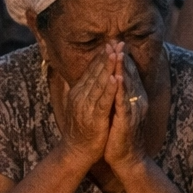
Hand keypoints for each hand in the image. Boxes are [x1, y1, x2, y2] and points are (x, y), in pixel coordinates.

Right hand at [51, 42, 119, 163]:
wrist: (76, 152)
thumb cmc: (83, 130)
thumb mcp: (83, 105)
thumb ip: (86, 90)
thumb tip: (91, 76)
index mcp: (79, 92)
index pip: (91, 70)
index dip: (102, 56)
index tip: (112, 42)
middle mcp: (80, 96)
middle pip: (95, 72)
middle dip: (107, 56)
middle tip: (117, 41)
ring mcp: (86, 107)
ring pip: (98, 83)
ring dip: (108, 68)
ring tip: (116, 53)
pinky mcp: (94, 118)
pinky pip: (102, 101)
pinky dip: (109, 89)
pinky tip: (116, 78)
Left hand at [104, 49, 148, 172]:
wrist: (128, 158)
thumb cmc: (120, 135)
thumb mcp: (119, 111)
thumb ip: (117, 95)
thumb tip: (113, 80)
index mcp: (134, 98)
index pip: (128, 73)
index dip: (121, 58)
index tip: (114, 42)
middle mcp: (137, 101)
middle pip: (129, 75)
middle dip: (122, 57)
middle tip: (117, 40)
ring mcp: (133, 110)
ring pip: (128, 85)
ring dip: (123, 68)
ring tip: (118, 52)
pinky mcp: (128, 121)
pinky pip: (124, 103)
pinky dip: (121, 90)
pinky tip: (118, 78)